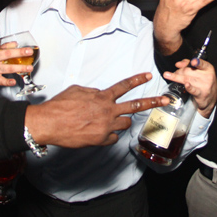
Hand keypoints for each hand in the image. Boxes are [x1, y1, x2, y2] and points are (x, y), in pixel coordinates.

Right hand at [0, 29, 34, 97]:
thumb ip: (1, 47)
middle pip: (6, 54)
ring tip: (29, 68)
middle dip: (19, 53)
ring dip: (20, 68)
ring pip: (8, 68)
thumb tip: (15, 44)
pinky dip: (8, 81)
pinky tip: (14, 81)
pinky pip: (1, 81)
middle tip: (29, 51)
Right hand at [24, 74, 169, 147]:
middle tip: (166, 100)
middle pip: (135, 106)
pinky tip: (98, 132)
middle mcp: (107, 111)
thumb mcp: (77, 90)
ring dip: (121, 122)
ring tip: (110, 121)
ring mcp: (106, 126)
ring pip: (125, 124)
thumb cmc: (60, 106)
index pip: (124, 86)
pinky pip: (113, 137)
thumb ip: (93, 92)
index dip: (137, 80)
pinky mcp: (101, 140)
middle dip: (153, 102)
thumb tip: (99, 95)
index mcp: (102, 97)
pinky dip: (109, 134)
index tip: (148, 76)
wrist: (50, 123)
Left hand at [163, 58, 216, 117]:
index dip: (192, 62)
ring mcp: (205, 85)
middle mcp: (207, 76)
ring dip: (176, 77)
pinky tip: (186, 85)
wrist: (210, 98)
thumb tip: (178, 64)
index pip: (200, 63)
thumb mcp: (200, 71)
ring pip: (187, 79)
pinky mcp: (201, 94)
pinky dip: (189, 87)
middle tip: (174, 73)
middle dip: (179, 71)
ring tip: (167, 75)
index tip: (189, 62)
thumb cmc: (203, 81)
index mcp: (208, 68)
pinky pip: (193, 90)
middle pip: (189, 71)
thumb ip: (189, 64)